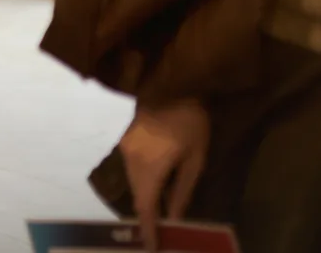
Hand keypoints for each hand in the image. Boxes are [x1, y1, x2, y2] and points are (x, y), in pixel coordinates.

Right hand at [119, 100, 209, 251]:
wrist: (170, 83)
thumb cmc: (190, 120)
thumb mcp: (196, 157)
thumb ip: (183, 189)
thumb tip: (174, 215)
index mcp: (150, 166)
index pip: (145, 205)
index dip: (148, 227)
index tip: (150, 245)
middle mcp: (131, 160)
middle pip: (137, 195)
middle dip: (147, 216)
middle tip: (157, 233)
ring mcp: (125, 149)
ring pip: (133, 182)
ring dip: (145, 198)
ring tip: (158, 212)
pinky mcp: (125, 141)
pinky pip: (132, 170)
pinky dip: (142, 183)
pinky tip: (154, 187)